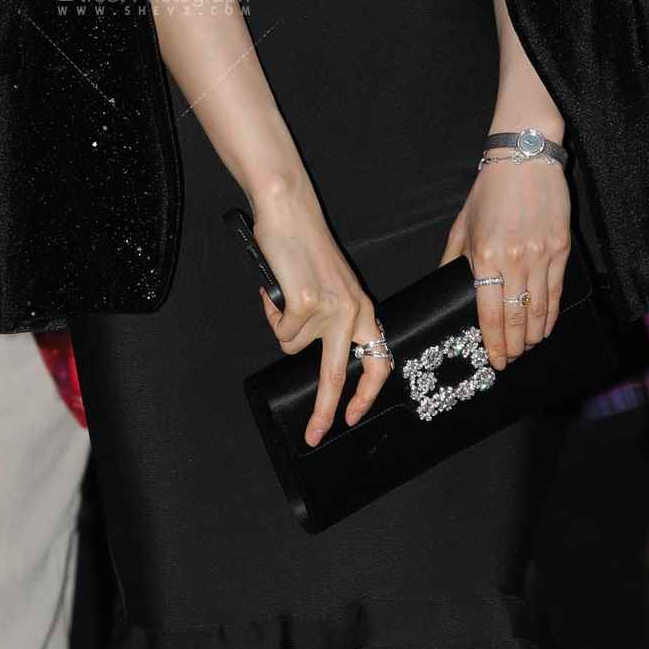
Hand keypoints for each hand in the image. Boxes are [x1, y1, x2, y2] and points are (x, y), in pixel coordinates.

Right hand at [250, 185, 391, 442]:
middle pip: (338, 375)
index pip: (377, 360)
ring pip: (295, 347)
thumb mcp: (331, 287)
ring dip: (282, 326)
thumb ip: (330, 320)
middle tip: (314, 435)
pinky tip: (277, 289)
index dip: (366, 394)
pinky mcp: (306, 303)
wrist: (290, 212)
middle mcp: (353, 311)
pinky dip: (272, 313)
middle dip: (325, 411)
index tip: (352, 416)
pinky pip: (280, 330)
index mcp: (363, 308)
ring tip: (284, 294)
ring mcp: (331, 308)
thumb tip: (312, 353)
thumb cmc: (304, 247)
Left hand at [442, 152, 569, 369]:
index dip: (493, 343)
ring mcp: (542, 255)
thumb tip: (444, 288)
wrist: (525, 158)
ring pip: (539, 310)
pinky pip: (557, 292)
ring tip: (526, 347)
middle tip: (510, 360)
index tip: (494, 360)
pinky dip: (551, 315)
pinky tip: (544, 327)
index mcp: (485, 256)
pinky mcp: (561, 249)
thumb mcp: (462, 226)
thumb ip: (452, 261)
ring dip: (532, 335)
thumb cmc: (490, 190)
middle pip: (516, 318)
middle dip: (513, 346)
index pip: (490, 313)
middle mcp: (515, 259)